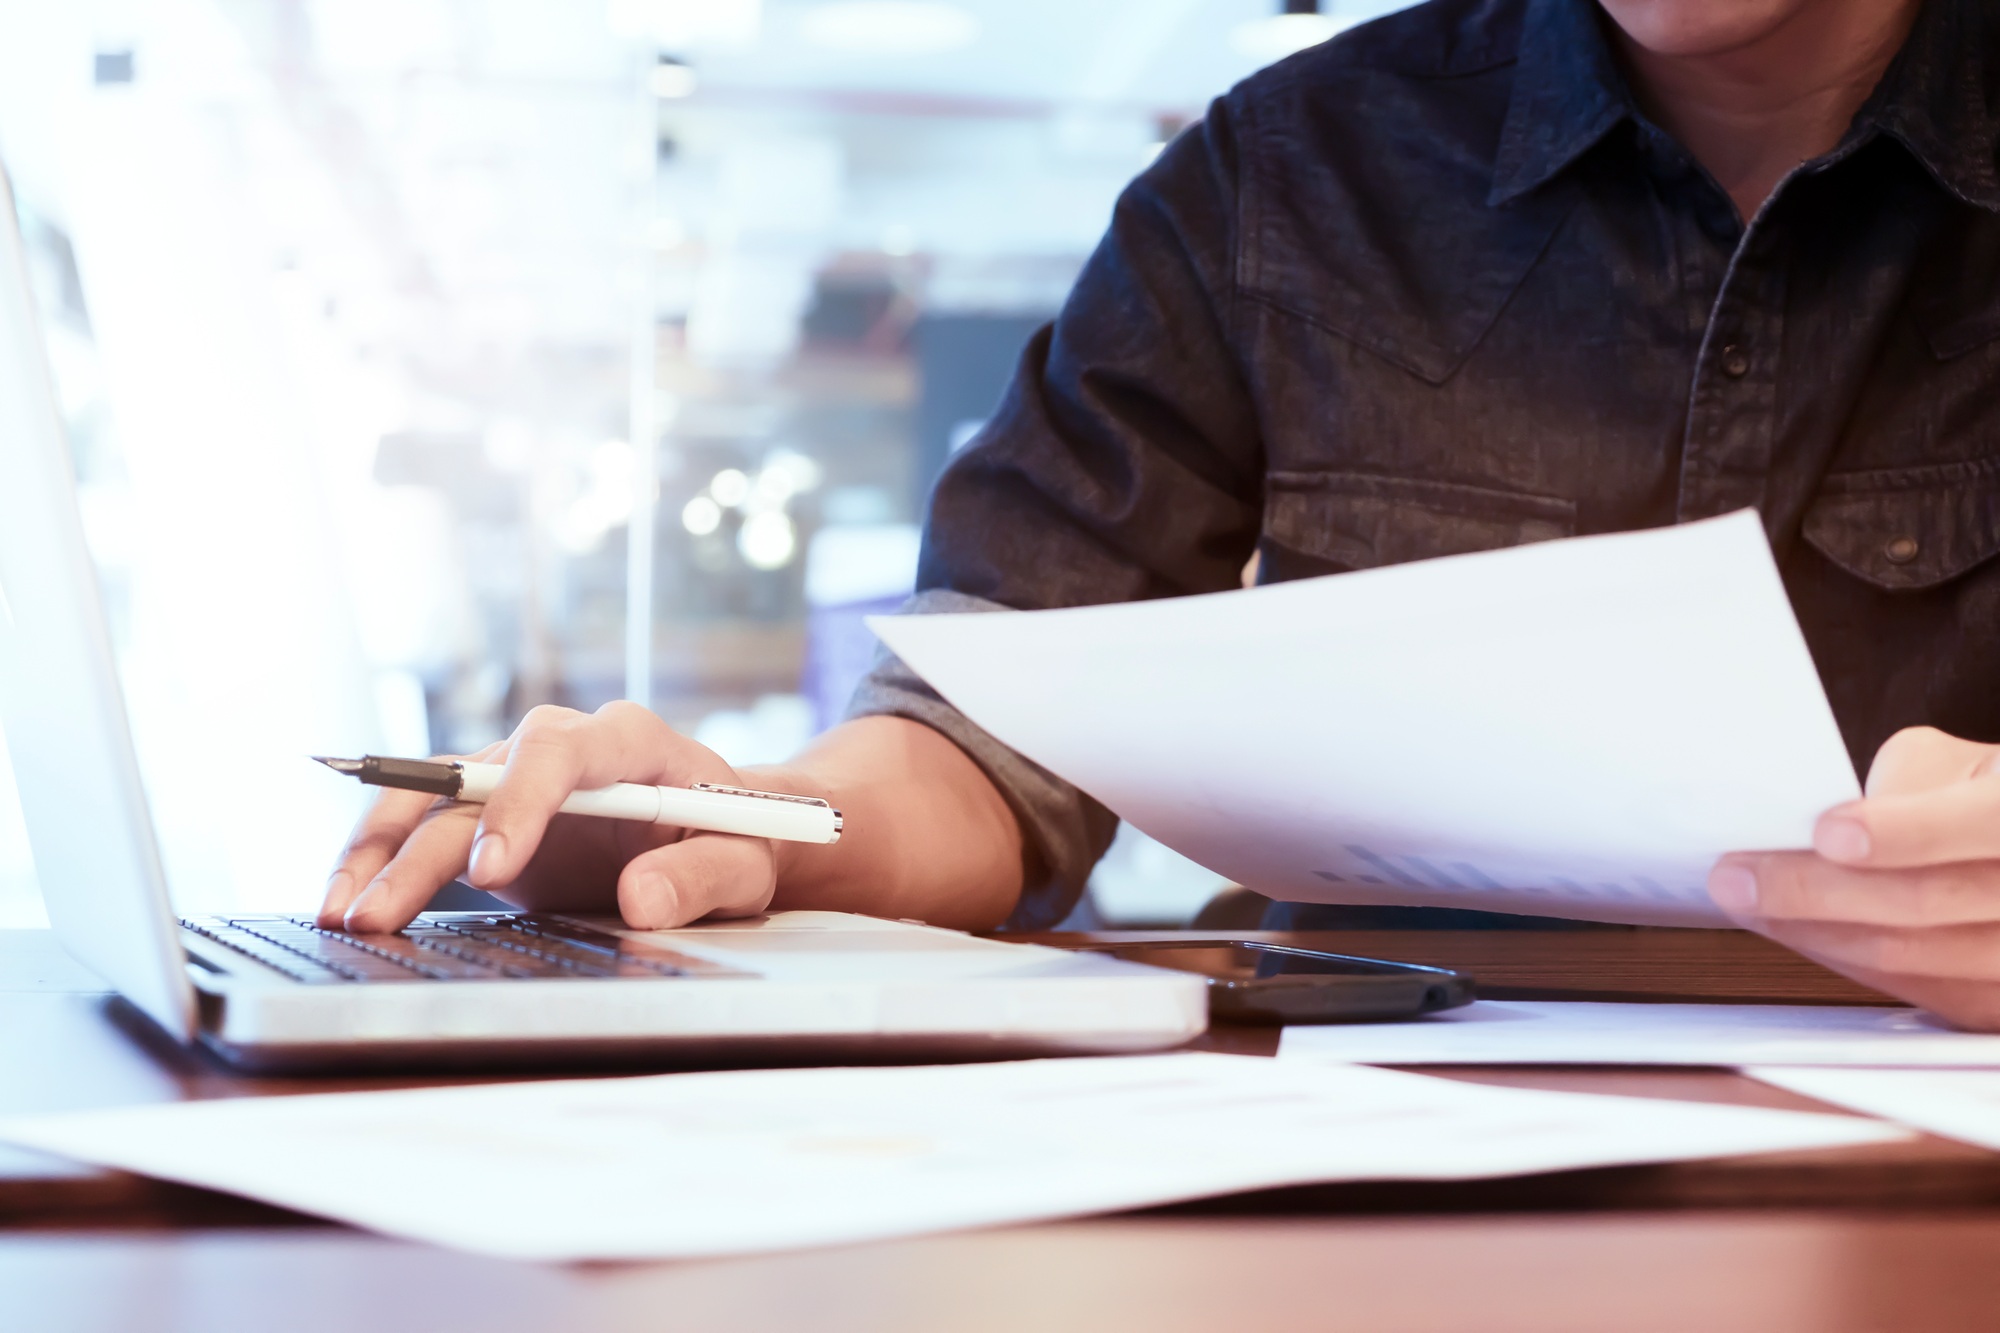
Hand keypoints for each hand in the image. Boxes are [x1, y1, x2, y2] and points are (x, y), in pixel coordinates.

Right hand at [316, 701, 775, 933]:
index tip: (489, 871)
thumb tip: (643, 899)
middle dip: (421, 848)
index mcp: (628, 741)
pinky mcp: (491, 814)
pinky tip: (347, 904)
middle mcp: (560, 747)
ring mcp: (516, 777)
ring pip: (432, 798)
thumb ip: (702, 877)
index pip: (560, 751)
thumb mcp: (746, 863)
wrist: (726, 832)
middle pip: (476, 780)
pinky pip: (424, 827)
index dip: (518, 803)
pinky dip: (381, 862)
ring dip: (379, 852)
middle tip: (378, 914)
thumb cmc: (741, 839)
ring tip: (340, 914)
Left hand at [1708, 726, 1999, 1030]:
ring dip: (1811, 931)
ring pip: (1907, 956)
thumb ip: (1899, 785)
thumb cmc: (1978, 799)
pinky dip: (1842, 957)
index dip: (1901, 832)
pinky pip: (1908, 990)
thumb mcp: (1949, 763)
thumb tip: (1821, 824)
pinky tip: (1797, 932)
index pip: (1979, 824)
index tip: (1828, 833)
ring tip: (1749, 904)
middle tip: (1738, 877)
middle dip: (1814, 890)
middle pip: (1924, 902)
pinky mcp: (1994, 1002)